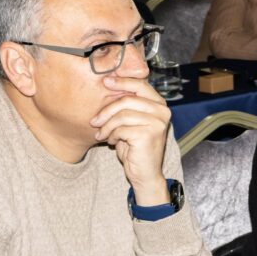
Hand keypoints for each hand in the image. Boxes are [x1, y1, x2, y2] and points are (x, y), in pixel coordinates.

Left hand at [90, 76, 171, 204]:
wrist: (145, 174)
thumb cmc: (136, 148)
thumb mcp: (131, 123)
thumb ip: (127, 106)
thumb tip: (108, 84)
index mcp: (160, 105)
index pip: (140, 85)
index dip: (121, 81)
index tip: (105, 81)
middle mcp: (162, 112)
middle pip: (127, 100)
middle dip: (107, 110)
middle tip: (94, 121)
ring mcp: (157, 123)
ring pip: (122, 115)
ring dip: (107, 126)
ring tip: (102, 135)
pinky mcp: (148, 134)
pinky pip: (121, 129)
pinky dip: (112, 136)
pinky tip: (112, 142)